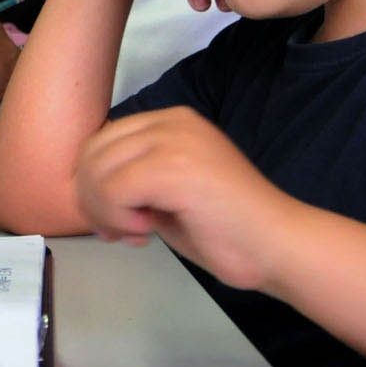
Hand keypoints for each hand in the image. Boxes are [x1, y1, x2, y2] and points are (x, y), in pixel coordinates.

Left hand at [75, 107, 299, 291]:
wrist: (278, 246)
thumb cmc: (228, 231)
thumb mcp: (169, 194)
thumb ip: (134, 180)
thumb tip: (88, 189)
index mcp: (172, 121)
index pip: (102, 141)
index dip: (95, 184)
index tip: (118, 221)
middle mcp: (172, 121)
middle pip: (93, 151)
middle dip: (93, 198)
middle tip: (120, 232)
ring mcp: (174, 140)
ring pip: (97, 170)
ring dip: (104, 211)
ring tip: (135, 233)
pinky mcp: (174, 167)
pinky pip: (112, 190)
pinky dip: (117, 217)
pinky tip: (147, 232)